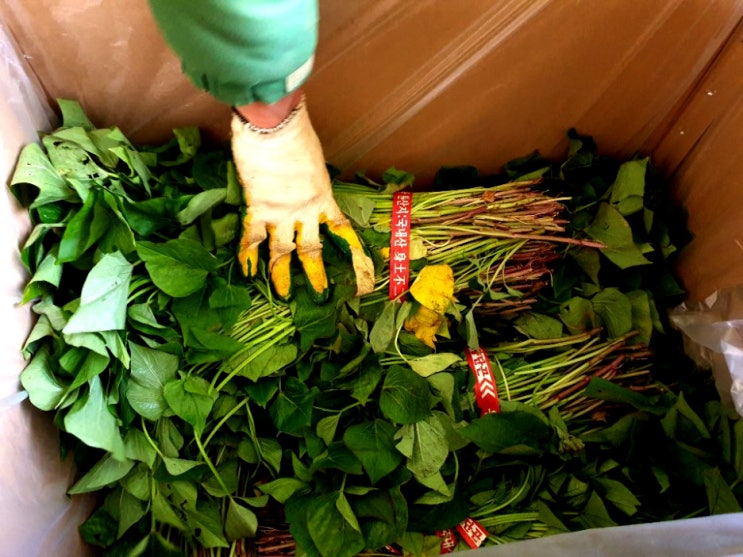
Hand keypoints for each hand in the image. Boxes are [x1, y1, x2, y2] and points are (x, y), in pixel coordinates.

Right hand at [231, 96, 374, 300]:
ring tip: (283, 294)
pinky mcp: (258, 209)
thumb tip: (303, 184)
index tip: (362, 273)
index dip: (352, 254)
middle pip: (312, 249)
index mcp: (324, 198)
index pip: (342, 232)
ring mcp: (281, 213)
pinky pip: (253, 238)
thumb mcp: (313, 161)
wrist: (274, 126)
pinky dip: (249, 256)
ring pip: (283, 252)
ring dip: (282, 274)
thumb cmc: (295, 134)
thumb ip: (309, 179)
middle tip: (321, 293)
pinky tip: (248, 273)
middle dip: (316, 273)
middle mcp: (306, 212)